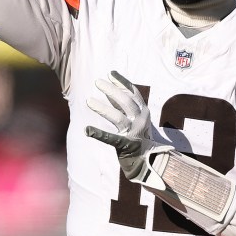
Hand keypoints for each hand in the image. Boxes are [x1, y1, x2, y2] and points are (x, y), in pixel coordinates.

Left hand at [85, 71, 170, 189]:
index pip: (133, 93)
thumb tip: (110, 89)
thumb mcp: (136, 118)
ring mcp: (134, 133)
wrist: (148, 161)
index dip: (122, 82)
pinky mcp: (125, 145)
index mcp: (144, 112)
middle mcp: (140, 120)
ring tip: (88, 101)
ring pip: (118, 117)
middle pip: (126, 102)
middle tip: (97, 82)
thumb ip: (124, 105)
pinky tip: (87, 130)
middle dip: (111, 90)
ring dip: (103, 108)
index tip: (111, 73)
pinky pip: (111, 138)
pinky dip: (98, 133)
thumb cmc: (138, 136)